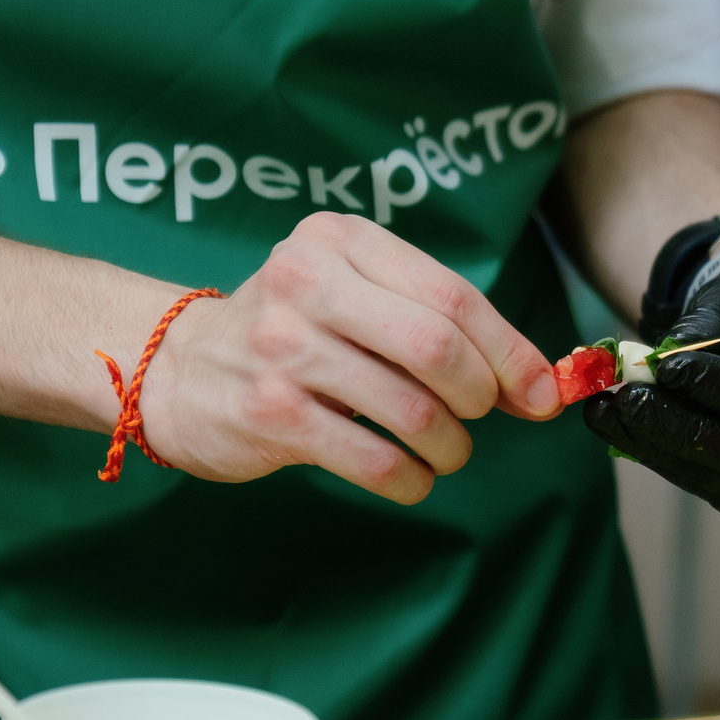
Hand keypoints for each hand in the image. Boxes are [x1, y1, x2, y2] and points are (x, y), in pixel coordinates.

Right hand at [137, 212, 558, 502]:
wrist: (177, 369)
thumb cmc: (293, 332)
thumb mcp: (358, 299)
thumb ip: (441, 327)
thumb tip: (540, 384)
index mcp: (340, 241)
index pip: (454, 297)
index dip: (512, 352)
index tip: (542, 392)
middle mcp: (306, 282)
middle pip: (438, 348)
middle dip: (481, 395)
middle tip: (478, 416)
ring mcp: (282, 348)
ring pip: (412, 410)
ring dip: (449, 445)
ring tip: (445, 450)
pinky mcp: (268, 413)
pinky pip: (373, 459)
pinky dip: (411, 478)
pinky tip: (411, 476)